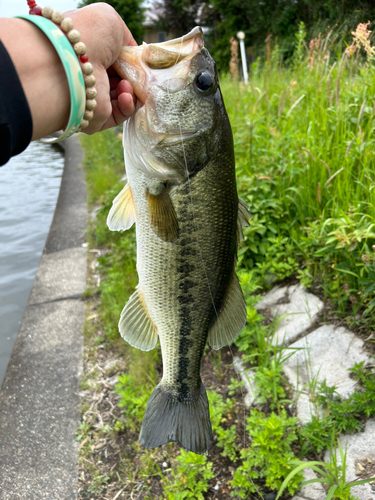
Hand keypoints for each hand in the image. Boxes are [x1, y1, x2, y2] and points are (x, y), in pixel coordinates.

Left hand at [67, 3, 136, 133]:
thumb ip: (125, 38)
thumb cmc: (87, 35)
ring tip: (126, 83)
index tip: (136, 61)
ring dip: (130, 90)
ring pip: (122, 99)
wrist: (72, 60)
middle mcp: (86, 77)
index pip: (112, 62)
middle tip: (135, 74)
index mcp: (86, 55)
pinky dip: (128, 105)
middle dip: (131, 77)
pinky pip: (119, 115)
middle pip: (118, 81)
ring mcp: (90, 99)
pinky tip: (125, 94)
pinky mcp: (95, 118)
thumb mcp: (111, 22)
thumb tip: (131, 54)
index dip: (127, 62)